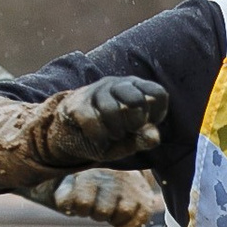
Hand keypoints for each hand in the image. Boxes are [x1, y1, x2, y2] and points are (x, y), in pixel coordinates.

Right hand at [49, 77, 165, 163]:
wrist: (69, 134)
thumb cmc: (107, 134)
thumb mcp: (129, 141)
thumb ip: (142, 139)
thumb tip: (154, 137)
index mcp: (136, 88)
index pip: (157, 93)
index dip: (156, 114)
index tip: (144, 125)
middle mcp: (117, 84)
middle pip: (136, 99)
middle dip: (135, 122)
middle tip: (128, 131)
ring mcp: (96, 91)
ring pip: (112, 110)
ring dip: (115, 131)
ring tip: (112, 135)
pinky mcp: (77, 103)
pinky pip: (92, 120)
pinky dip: (98, 136)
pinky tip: (99, 139)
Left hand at [51, 170, 161, 226]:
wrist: (115, 170)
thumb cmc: (86, 187)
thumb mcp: (70, 188)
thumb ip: (64, 198)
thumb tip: (65, 205)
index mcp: (92, 174)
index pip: (83, 203)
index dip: (80, 210)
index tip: (80, 205)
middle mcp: (113, 178)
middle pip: (103, 211)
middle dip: (98, 214)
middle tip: (97, 207)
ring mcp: (131, 187)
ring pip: (124, 212)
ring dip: (114, 220)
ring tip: (110, 213)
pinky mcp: (145, 197)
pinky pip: (141, 218)